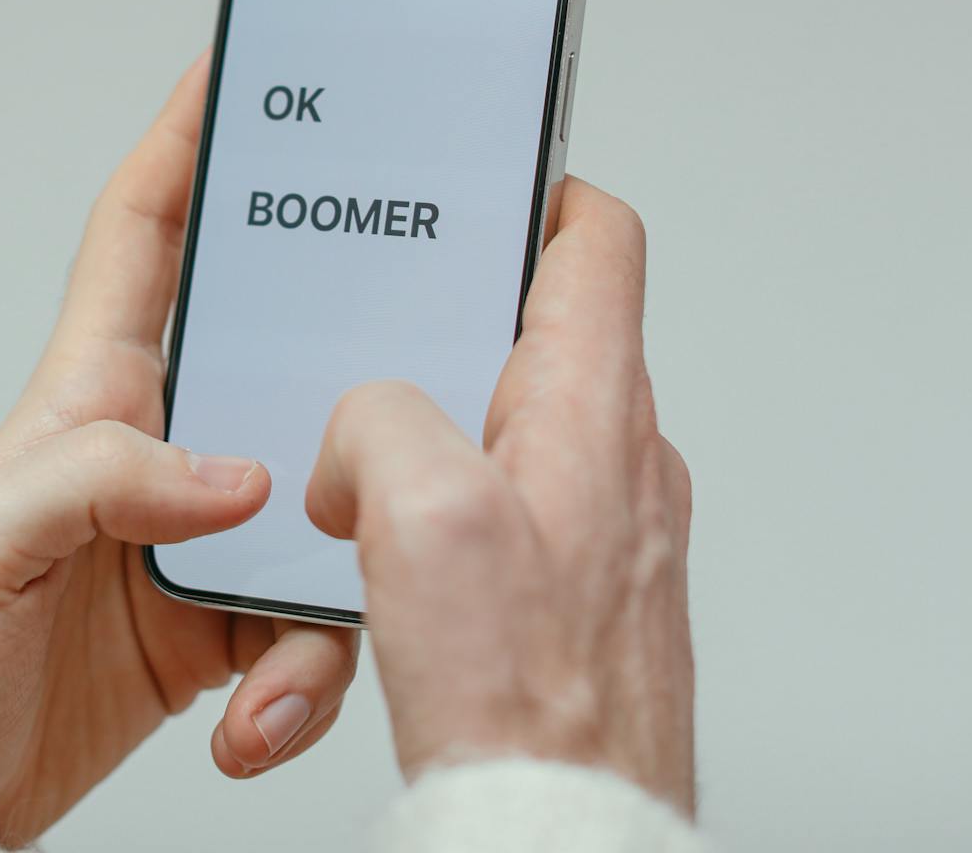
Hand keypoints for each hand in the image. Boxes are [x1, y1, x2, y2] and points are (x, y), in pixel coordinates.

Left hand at [0, 56, 358, 846]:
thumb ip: (98, 480)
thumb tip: (235, 475)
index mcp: (92, 390)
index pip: (140, 235)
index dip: (184, 141)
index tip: (238, 69)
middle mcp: (162, 443)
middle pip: (278, 349)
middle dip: (348, 329)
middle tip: (417, 312)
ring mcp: (206, 528)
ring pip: (324, 501)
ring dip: (337, 573)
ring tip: (282, 663)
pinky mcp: (232, 614)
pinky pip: (314, 620)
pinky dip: (308, 673)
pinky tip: (261, 718)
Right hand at [305, 180, 694, 813]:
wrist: (560, 829)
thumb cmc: (528, 701)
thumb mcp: (425, 516)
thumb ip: (384, 423)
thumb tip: (366, 432)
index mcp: (595, 410)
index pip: (596, 243)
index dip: (535, 193)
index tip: (475, 184)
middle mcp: (614, 462)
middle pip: (531, 337)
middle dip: (439, 336)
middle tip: (370, 342)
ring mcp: (598, 532)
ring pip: (502, 435)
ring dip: (425, 444)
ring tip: (357, 481)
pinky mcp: (572, 594)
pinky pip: (497, 518)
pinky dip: (437, 522)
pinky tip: (384, 568)